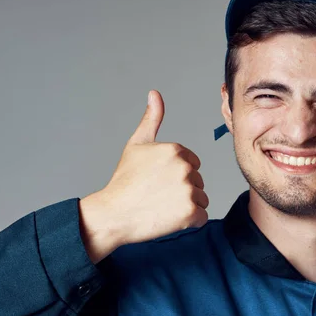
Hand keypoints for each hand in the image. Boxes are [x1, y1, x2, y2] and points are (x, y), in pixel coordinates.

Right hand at [79, 90, 208, 262]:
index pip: (193, 164)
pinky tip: (169, 218)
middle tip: (157, 195)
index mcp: (176, 150)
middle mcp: (185, 168)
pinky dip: (189, 221)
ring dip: (186, 206)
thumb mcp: (136, 145)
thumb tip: (155, 94)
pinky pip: (202, 216)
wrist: (113, 215)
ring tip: (162, 206)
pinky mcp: (191, 213)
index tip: (157, 181)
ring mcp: (189, 190)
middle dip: (181, 190)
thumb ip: (151, 119)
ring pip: (201, 198)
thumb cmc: (124, 181)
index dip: (176, 175)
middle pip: (198, 181)